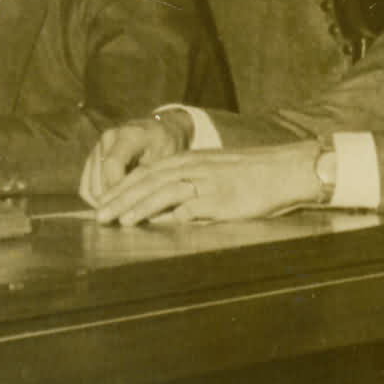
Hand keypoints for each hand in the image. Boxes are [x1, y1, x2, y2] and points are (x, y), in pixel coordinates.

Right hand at [79, 111, 194, 208]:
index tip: (127, 212)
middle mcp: (108, 138)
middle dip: (109, 202)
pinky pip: (86, 184)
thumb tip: (146, 210)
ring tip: (118, 216)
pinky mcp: (93, 157)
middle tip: (124, 220)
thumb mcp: (168, 159)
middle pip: (98, 179)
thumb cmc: (168, 145)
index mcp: (129, 135)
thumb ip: (154, 180)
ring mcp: (98, 147)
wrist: (160, 128)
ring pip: (89, 185)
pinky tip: (112, 207)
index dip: (117, 191)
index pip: (113, 165)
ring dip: (102, 203)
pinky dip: (96, 199)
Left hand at [91, 141, 324, 225]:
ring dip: (133, 206)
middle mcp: (192, 167)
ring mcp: (203, 182)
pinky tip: (145, 222)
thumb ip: (191, 190)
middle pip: (146, 181)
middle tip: (97, 215)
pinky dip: (160, 213)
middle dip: (118, 198)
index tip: (102, 203)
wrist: (286, 170)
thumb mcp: (216, 175)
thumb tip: (167, 211)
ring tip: (113, 220)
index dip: (122, 188)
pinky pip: (183, 206)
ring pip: (159, 191)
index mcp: (190, 160)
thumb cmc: (254, 176)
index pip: (147, 173)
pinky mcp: (217, 198)